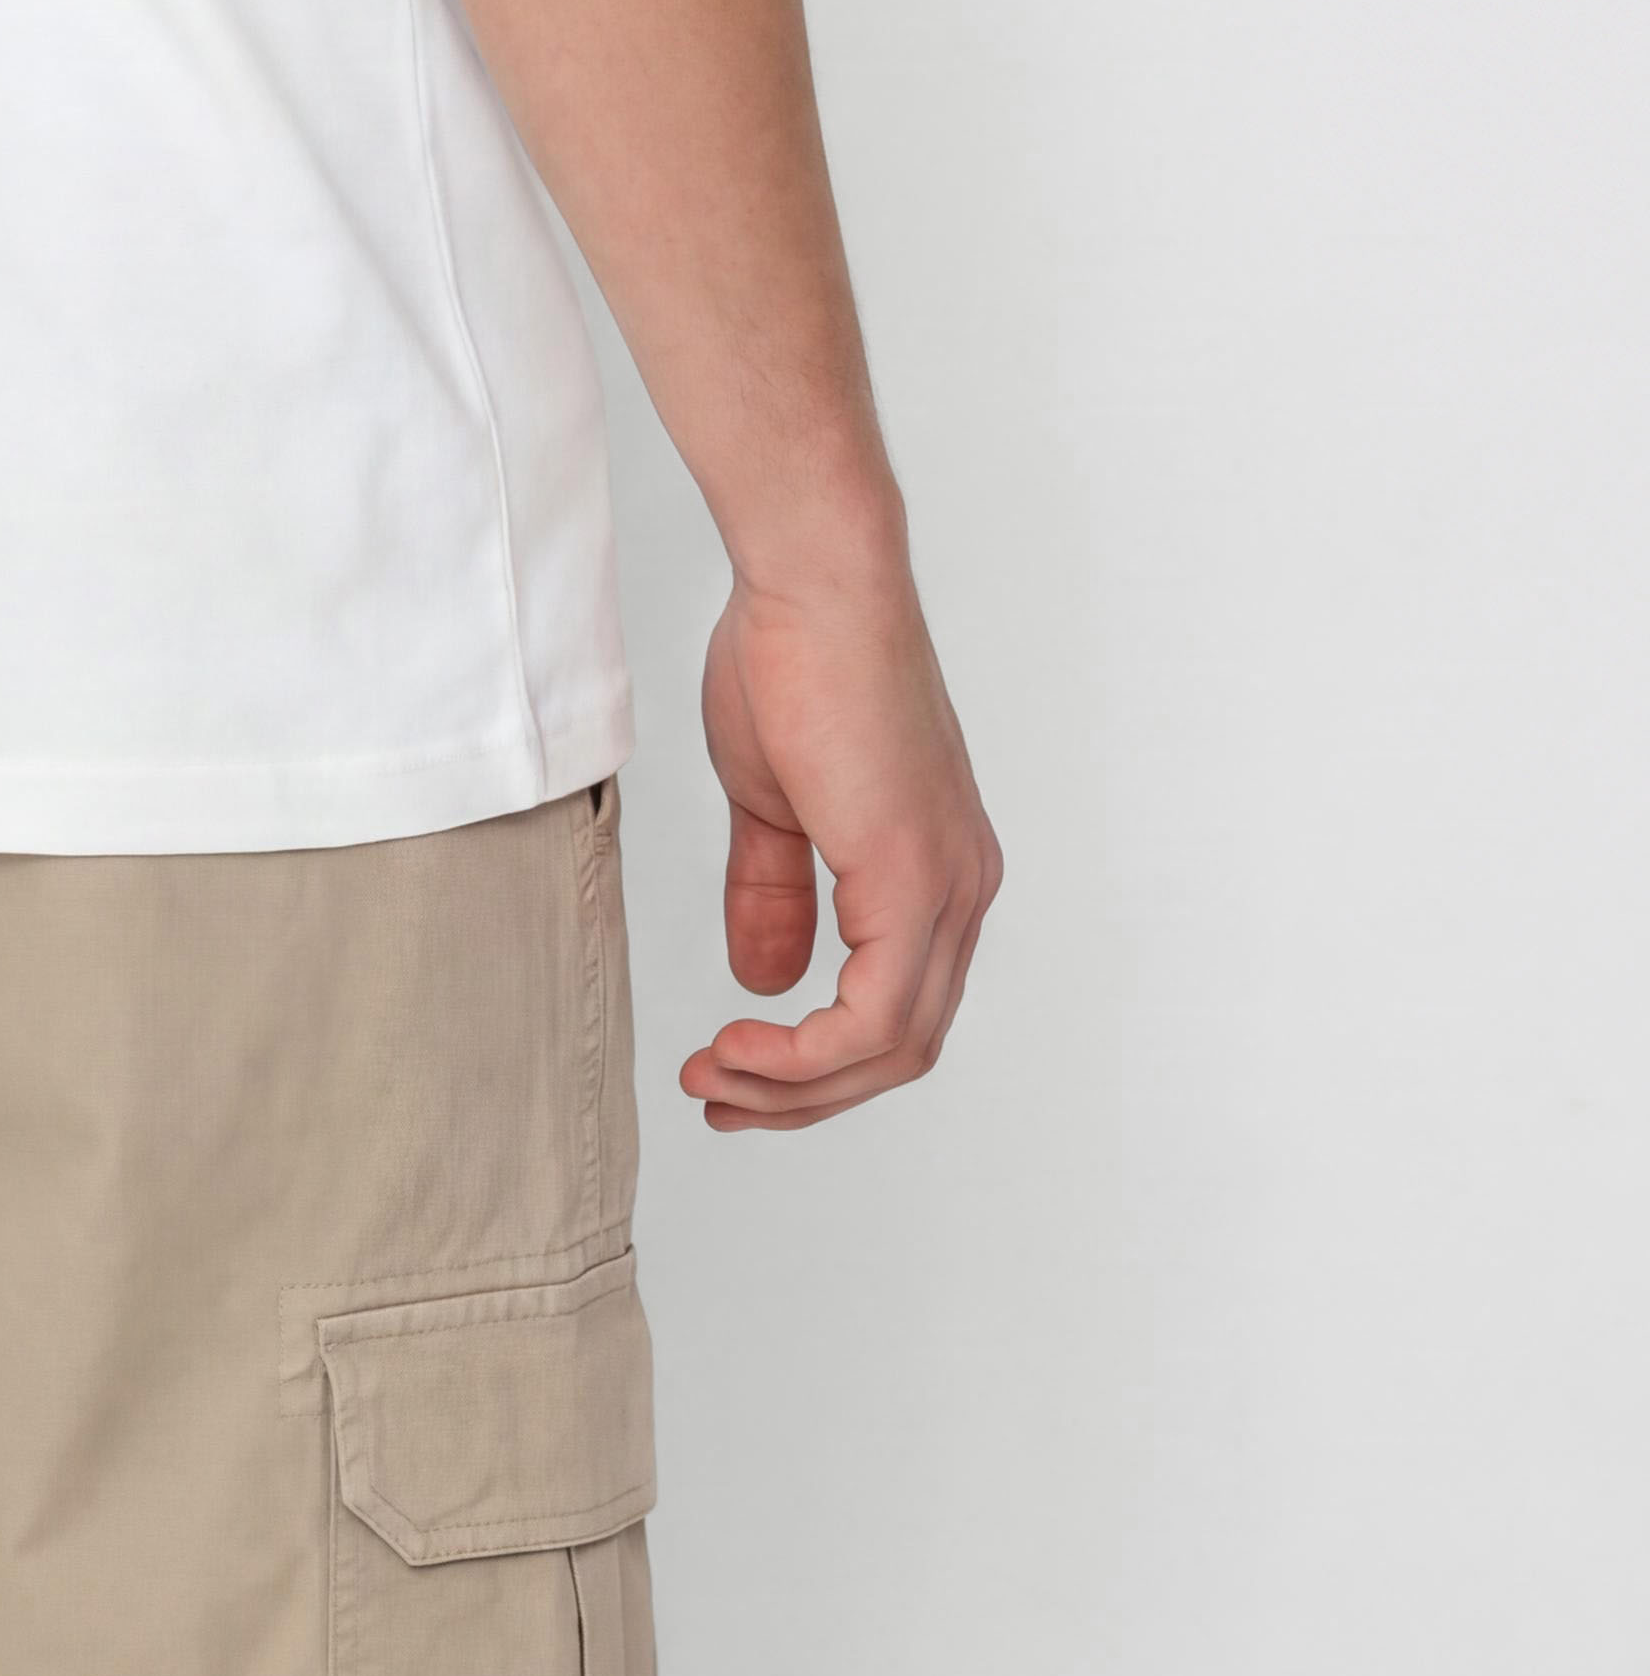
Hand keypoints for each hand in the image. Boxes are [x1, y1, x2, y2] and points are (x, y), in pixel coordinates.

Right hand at [679, 564, 1000, 1129]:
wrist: (811, 581)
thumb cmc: (789, 660)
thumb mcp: (771, 800)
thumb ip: (772, 891)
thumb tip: (764, 981)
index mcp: (935, 868)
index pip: (896, 1005)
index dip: (816, 1056)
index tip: (731, 1063)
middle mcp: (961, 888)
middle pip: (901, 1047)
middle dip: (804, 1092)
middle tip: (716, 1094)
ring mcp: (947, 887)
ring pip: (893, 1047)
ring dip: (797, 1085)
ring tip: (714, 1077)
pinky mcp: (915, 879)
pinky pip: (874, 1017)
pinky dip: (808, 1055)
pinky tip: (744, 1046)